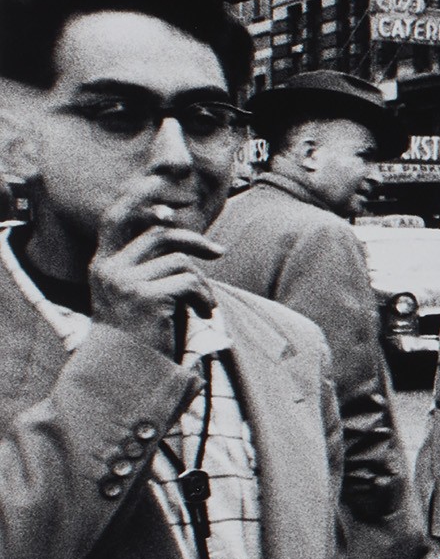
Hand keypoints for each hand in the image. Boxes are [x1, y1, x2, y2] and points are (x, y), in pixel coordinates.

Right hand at [87, 182, 222, 357]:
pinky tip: (204, 314)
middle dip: (193, 240)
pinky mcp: (145, 296)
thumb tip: (176, 232)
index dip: (138, 198)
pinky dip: (204, 297)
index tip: (160, 186)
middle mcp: (107, 268)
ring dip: (201, 283)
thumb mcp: (138, 292)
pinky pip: (189, 281)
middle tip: (218, 253)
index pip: (115, 218)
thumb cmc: (139, 332)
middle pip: (158, 232)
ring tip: (204, 305)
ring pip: (179, 260)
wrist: (127, 372)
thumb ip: (148, 264)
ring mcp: (124, 281)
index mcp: (102, 264)